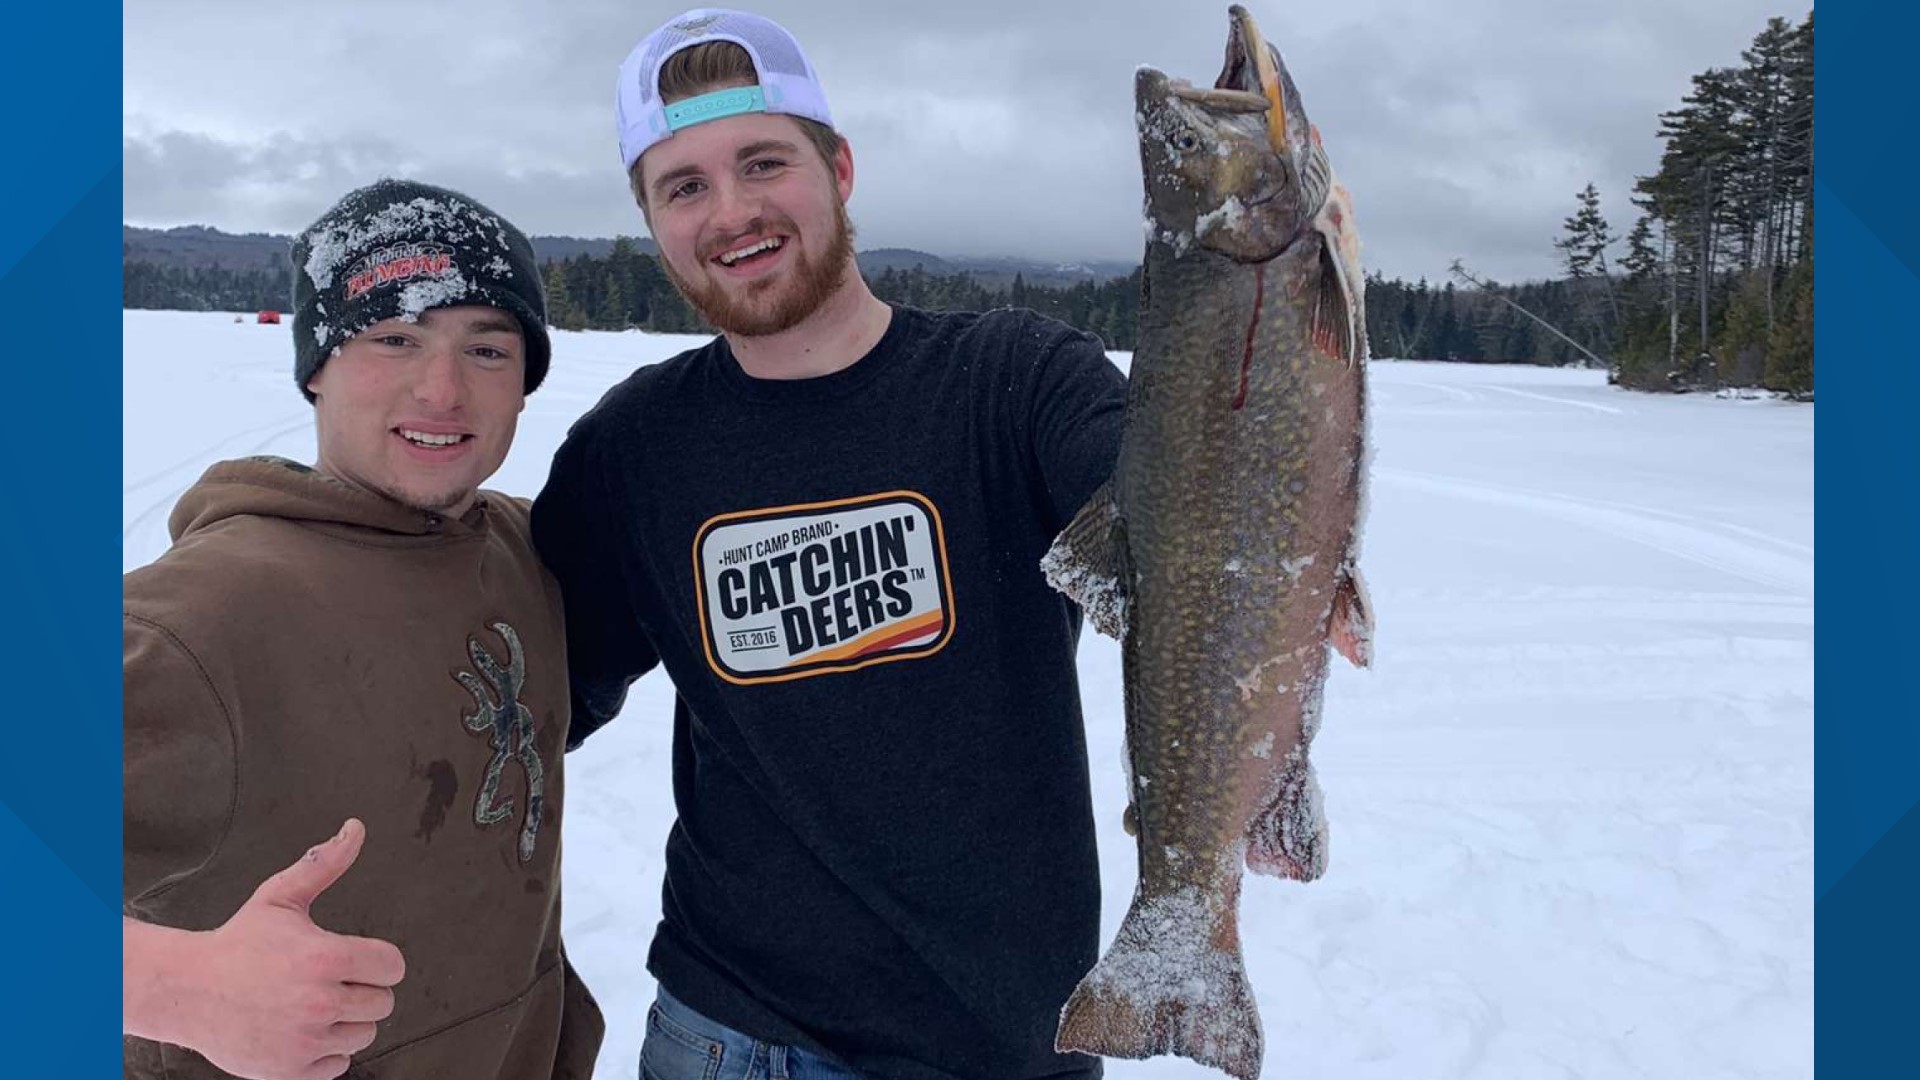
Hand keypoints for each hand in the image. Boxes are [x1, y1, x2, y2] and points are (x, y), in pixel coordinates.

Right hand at [126, 819, 407, 1079]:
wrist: (187, 990)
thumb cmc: (238, 943)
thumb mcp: (281, 896)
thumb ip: (325, 863)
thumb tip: (356, 829)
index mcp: (325, 957)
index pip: (393, 967)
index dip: (378, 961)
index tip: (358, 959)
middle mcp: (319, 1001)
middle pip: (383, 1003)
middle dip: (362, 990)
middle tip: (329, 981)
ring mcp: (304, 1040)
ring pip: (364, 1035)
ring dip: (346, 1021)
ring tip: (313, 1004)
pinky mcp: (290, 1070)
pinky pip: (339, 1065)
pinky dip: (326, 1051)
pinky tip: (302, 1030)